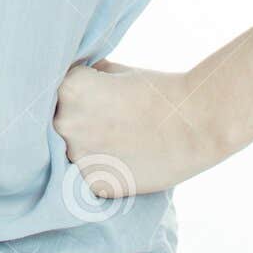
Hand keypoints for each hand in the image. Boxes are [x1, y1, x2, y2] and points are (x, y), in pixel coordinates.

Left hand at [53, 59, 221, 196]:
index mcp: (68, 88)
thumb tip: (69, 78)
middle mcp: (65, 122)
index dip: (77, 92)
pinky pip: (88, 173)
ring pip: (71, 149)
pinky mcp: (95, 183)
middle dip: (78, 119)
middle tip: (109, 118)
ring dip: (87, 144)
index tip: (96, 96)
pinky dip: (101, 167)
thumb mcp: (115, 69)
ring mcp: (78, 156)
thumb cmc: (157, 90)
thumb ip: (86, 77)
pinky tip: (123, 156)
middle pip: (58, 121)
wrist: (195, 124)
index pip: (56, 90)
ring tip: (118, 138)